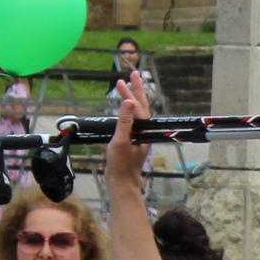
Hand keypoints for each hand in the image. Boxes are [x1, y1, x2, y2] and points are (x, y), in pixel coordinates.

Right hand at [104, 72, 153, 187]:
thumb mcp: (120, 141)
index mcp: (143, 131)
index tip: (127, 78)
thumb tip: (128, 102)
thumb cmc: (121, 165)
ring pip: (133, 114)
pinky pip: (127, 124)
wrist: (121, 184)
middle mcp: (142, 132)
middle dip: (135, 91)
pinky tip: (116, 111)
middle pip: (139, 107)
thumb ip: (124, 121)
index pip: (139, 107)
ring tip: (123, 88)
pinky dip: (122, 115)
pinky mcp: (129, 142)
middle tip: (131, 74)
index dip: (133, 92)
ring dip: (128, 101)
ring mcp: (136, 137)